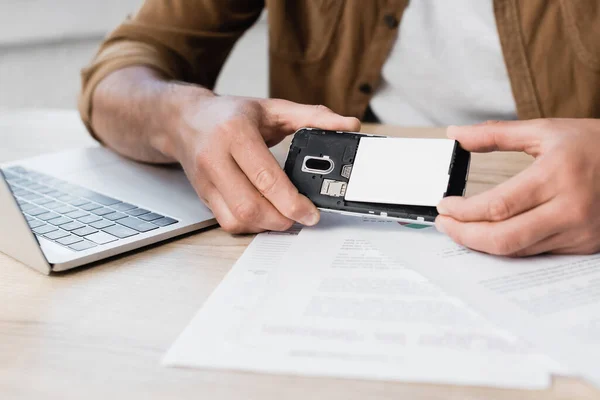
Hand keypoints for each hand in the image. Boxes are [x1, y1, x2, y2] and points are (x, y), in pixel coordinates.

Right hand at [171, 93, 359, 233]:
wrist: (185, 120)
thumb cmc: (229, 114)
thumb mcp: (271, 108)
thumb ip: (312, 116)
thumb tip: (347, 124)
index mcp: (235, 133)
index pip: (265, 177)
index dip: (291, 201)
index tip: (312, 212)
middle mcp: (215, 158)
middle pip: (250, 206)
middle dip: (282, 218)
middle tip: (302, 216)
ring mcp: (206, 180)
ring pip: (238, 219)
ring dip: (267, 225)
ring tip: (285, 216)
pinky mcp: (203, 196)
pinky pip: (228, 222)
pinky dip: (251, 225)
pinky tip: (265, 215)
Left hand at [436, 119, 599, 255]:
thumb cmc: (594, 144)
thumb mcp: (546, 130)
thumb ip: (495, 135)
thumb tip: (455, 134)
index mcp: (556, 175)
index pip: (496, 205)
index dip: (463, 211)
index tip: (444, 206)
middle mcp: (569, 208)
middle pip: (503, 238)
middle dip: (465, 236)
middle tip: (444, 225)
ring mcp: (579, 231)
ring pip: (518, 251)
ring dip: (483, 244)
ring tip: (462, 229)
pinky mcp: (584, 245)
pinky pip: (536, 253)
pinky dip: (509, 246)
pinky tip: (492, 235)